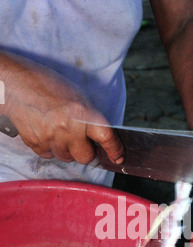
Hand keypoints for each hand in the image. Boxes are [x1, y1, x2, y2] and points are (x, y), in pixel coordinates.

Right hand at [1, 53, 123, 163]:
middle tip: (81, 142)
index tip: (118, 157)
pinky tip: (45, 132)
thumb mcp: (76, 96)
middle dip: (85, 152)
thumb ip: (89, 117)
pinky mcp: (36, 144)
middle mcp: (68, 128)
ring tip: (58, 132)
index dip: (114, 150)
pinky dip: (50, 148)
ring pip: (66, 158)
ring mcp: (51, 138)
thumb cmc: (46, 85)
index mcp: (82, 113)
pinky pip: (49, 155)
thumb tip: (99, 137)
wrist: (15, 84)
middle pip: (85, 157)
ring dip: (66, 150)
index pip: (105, 137)